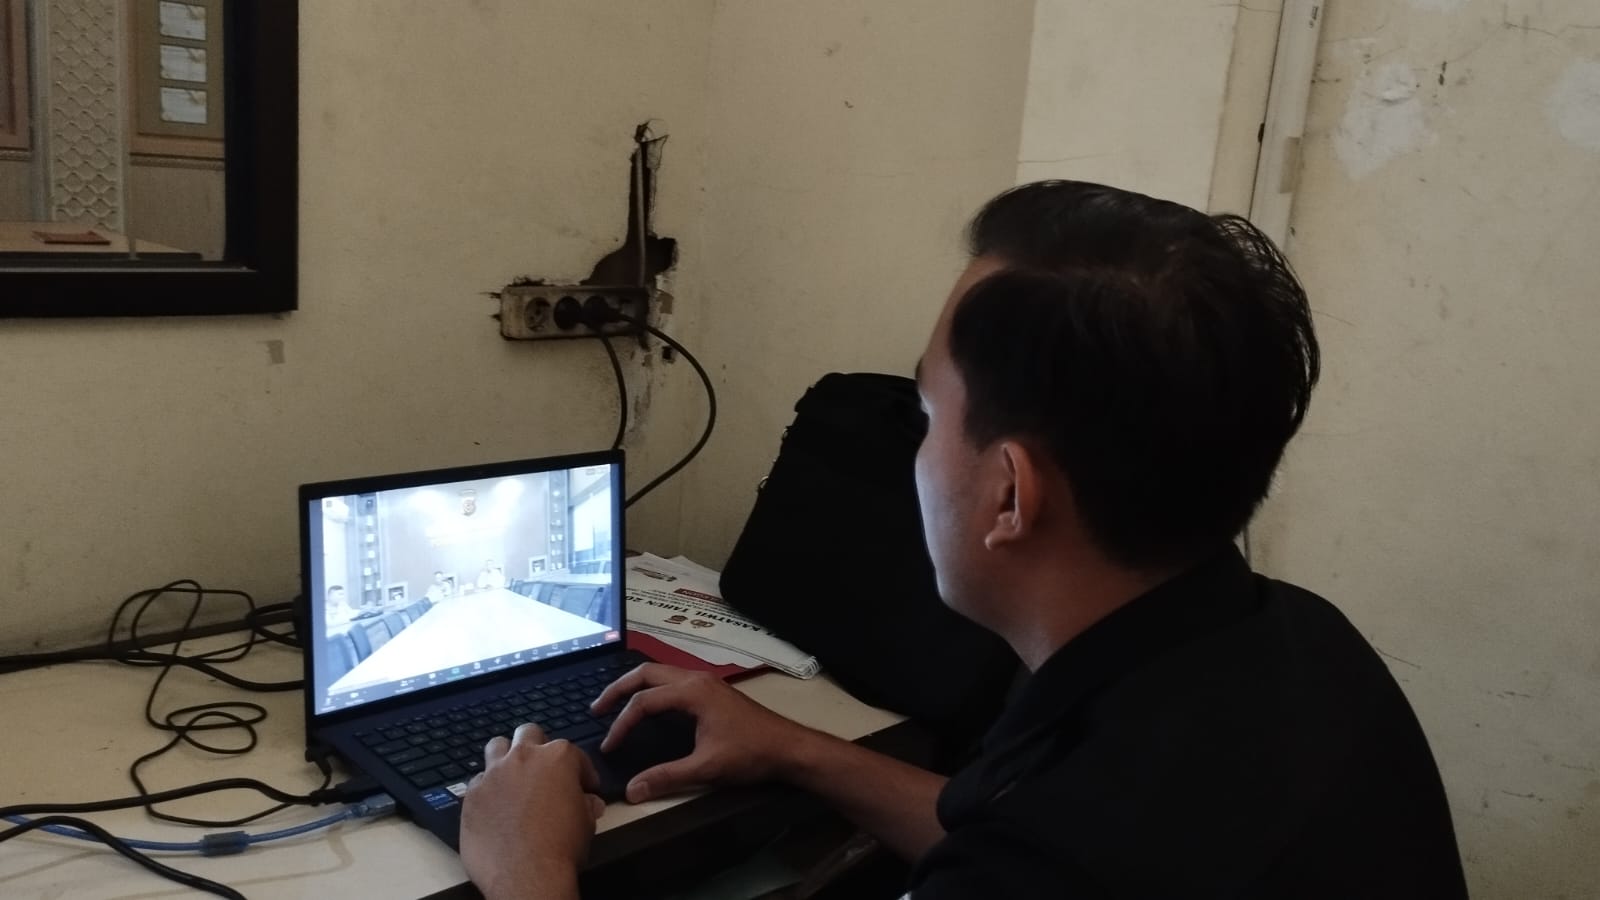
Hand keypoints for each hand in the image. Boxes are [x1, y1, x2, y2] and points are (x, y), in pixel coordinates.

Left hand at [460, 723, 603, 899]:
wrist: (526, 876)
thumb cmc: (560, 848)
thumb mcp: (586, 823)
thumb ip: (585, 804)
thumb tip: (587, 802)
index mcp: (558, 758)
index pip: (574, 754)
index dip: (582, 772)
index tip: (584, 787)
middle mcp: (523, 757)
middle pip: (528, 734)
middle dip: (538, 747)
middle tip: (543, 771)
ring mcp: (493, 774)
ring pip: (496, 746)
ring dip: (505, 757)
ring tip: (512, 777)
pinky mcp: (471, 795)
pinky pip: (477, 782)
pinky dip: (487, 789)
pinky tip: (494, 807)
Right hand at [591, 663, 811, 802]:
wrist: (788, 747)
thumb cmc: (751, 753)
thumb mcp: (706, 768)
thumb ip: (667, 777)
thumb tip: (633, 790)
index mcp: (693, 692)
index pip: (644, 701)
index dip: (621, 724)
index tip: (609, 745)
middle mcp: (697, 679)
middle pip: (646, 673)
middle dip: (618, 688)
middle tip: (597, 708)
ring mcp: (706, 683)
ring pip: (660, 673)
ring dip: (636, 685)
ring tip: (615, 704)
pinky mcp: (712, 691)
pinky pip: (673, 680)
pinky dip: (653, 689)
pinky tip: (649, 707)